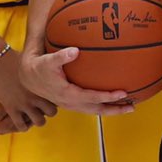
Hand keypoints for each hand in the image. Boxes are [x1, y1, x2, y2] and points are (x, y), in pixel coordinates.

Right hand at [0, 51, 58, 135]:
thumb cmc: (13, 57)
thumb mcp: (32, 62)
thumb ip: (40, 68)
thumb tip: (52, 56)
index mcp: (43, 84)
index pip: (56, 98)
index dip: (54, 101)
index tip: (48, 101)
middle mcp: (36, 95)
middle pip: (51, 112)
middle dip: (47, 112)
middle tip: (40, 111)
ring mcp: (24, 103)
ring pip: (39, 121)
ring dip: (35, 121)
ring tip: (31, 119)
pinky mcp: (11, 107)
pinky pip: (21, 124)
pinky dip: (22, 126)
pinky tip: (21, 123)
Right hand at [16, 43, 132, 117]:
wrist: (28, 77)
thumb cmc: (40, 67)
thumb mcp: (48, 61)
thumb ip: (61, 56)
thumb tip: (75, 51)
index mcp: (68, 94)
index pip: (93, 97)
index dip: (108, 96)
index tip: (123, 93)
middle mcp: (72, 102)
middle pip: (98, 109)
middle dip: (115, 109)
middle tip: (133, 107)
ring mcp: (72, 104)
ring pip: (95, 110)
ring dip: (111, 110)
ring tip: (128, 107)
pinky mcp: (71, 103)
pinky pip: (91, 107)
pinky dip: (103, 106)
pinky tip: (112, 101)